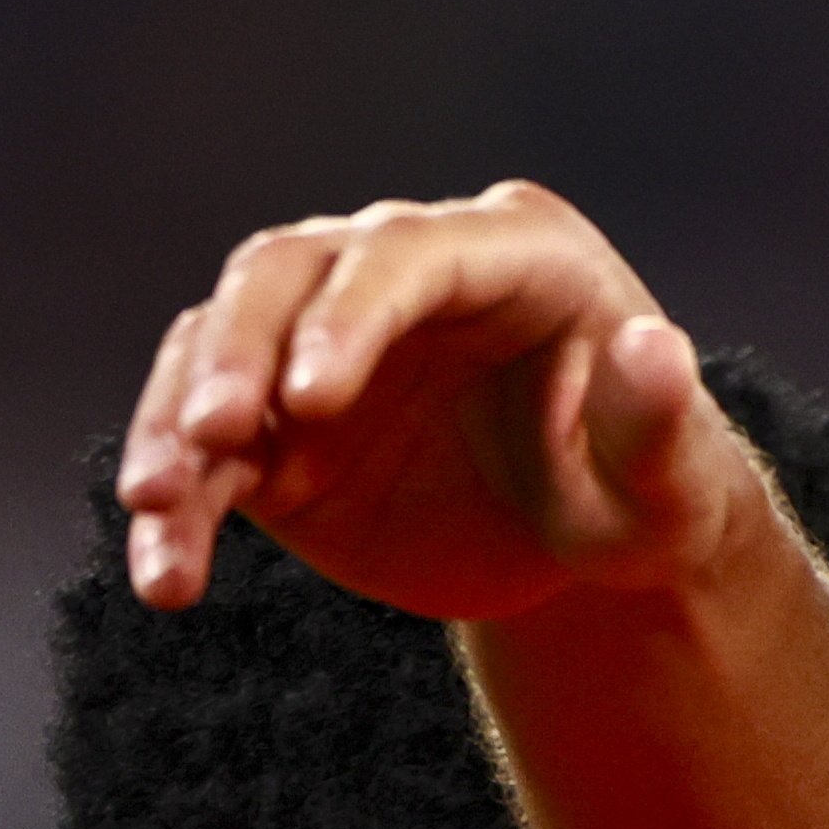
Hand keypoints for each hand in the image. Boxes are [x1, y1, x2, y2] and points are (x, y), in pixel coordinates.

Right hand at [116, 181, 776, 620]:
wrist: (593, 548)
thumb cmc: (649, 500)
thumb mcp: (673, 486)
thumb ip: (661, 425)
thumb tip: (657, 347)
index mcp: (516, 254)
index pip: (407, 258)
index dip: (350, 317)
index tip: (311, 400)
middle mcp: (404, 273)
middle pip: (284, 275)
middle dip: (237, 352)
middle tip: (209, 438)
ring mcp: (325, 338)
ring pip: (216, 349)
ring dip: (174, 429)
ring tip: (156, 513)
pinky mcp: (277, 419)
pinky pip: (202, 444)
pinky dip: (176, 503)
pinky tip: (163, 573)